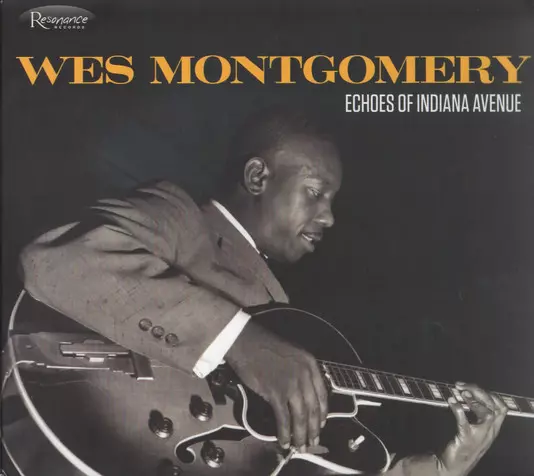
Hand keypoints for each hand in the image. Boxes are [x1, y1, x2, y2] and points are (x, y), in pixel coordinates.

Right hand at [225, 321, 327, 451]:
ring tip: (300, 447)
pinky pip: (284, 418)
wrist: (246, 342)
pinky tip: (284, 441)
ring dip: (301, 435)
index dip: (323, 413)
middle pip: (313, 408)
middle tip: (312, 442)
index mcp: (310, 365)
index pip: (322, 394)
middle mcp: (305, 375)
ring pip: (301, 416)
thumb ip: (300, 372)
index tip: (321, 424)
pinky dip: (285, 432)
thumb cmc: (264, 346)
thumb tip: (301, 394)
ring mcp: (291, 385)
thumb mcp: (291, 355)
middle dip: (314, 429)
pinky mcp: (276, 393)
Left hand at [437, 382, 507, 475]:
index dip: (489, 394)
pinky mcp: (467, 440)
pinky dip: (458, 409)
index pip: (501, 408)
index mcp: (493, 428)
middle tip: (461, 385)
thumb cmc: (463, 443)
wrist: (454, 465)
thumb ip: (473, 412)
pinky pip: (464, 422)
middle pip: (494, 407)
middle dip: (479, 392)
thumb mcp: (474, 428)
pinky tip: (450, 402)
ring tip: (459, 392)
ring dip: (473, 400)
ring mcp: (480, 436)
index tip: (472, 386)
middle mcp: (490, 432)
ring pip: (487, 414)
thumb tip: (463, 390)